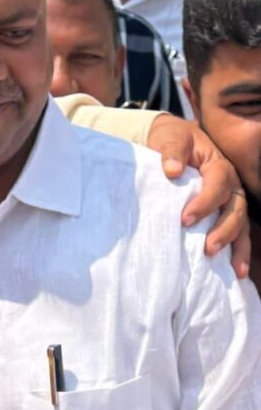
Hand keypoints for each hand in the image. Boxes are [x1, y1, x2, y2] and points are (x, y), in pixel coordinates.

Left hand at [146, 113, 250, 278]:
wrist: (168, 141)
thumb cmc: (169, 139)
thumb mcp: (169, 137)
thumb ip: (170, 151)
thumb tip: (172, 171)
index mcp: (217, 165)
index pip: (218, 184)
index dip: (205, 203)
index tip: (185, 219)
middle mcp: (229, 184)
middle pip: (236, 209)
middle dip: (224, 230)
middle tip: (208, 248)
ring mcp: (228, 200)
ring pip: (241, 224)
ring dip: (237, 246)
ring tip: (234, 269)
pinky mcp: (221, 213)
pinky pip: (236, 232)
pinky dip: (238, 251)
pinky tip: (236, 272)